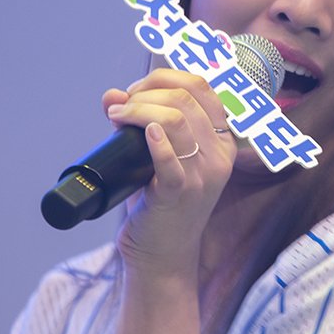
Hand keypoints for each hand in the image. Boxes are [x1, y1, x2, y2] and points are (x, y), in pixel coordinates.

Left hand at [101, 68, 235, 274]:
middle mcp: (219, 155)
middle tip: (120, 107)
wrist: (162, 255)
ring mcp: (203, 175)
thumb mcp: (159, 159)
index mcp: (221, 141)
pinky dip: (155, 140)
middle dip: (145, 92)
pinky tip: (145, 133)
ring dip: (139, 109)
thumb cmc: (159, 204)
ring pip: (176, 119)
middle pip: (186, 97)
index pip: (202, 87)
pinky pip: (171, 160)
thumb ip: (141, 125)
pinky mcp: (180, 194)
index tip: (135, 91)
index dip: (164, 78)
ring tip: (117, 117)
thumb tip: (111, 95)